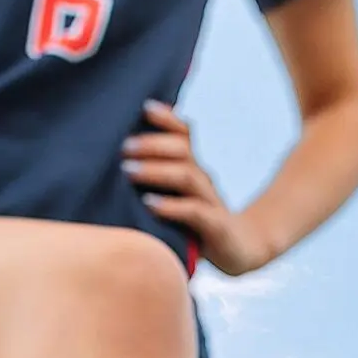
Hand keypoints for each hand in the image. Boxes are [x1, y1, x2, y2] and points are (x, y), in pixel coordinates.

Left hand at [121, 101, 274, 276]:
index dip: (167, 118)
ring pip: (187, 176)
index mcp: (193, 170)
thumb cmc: (197, 224)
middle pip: (182, 150)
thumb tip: (115, 167)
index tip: (144, 108)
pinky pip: (195, 212)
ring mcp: (210, 202)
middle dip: (152, 145)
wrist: (242, 249)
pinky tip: (150, 204)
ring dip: (156, 171)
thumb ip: (155, 181)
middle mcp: (202, 180)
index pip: (184, 135)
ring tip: (128, 171)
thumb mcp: (177, 198)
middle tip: (124, 147)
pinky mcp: (215, 227)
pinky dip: (171, 207)